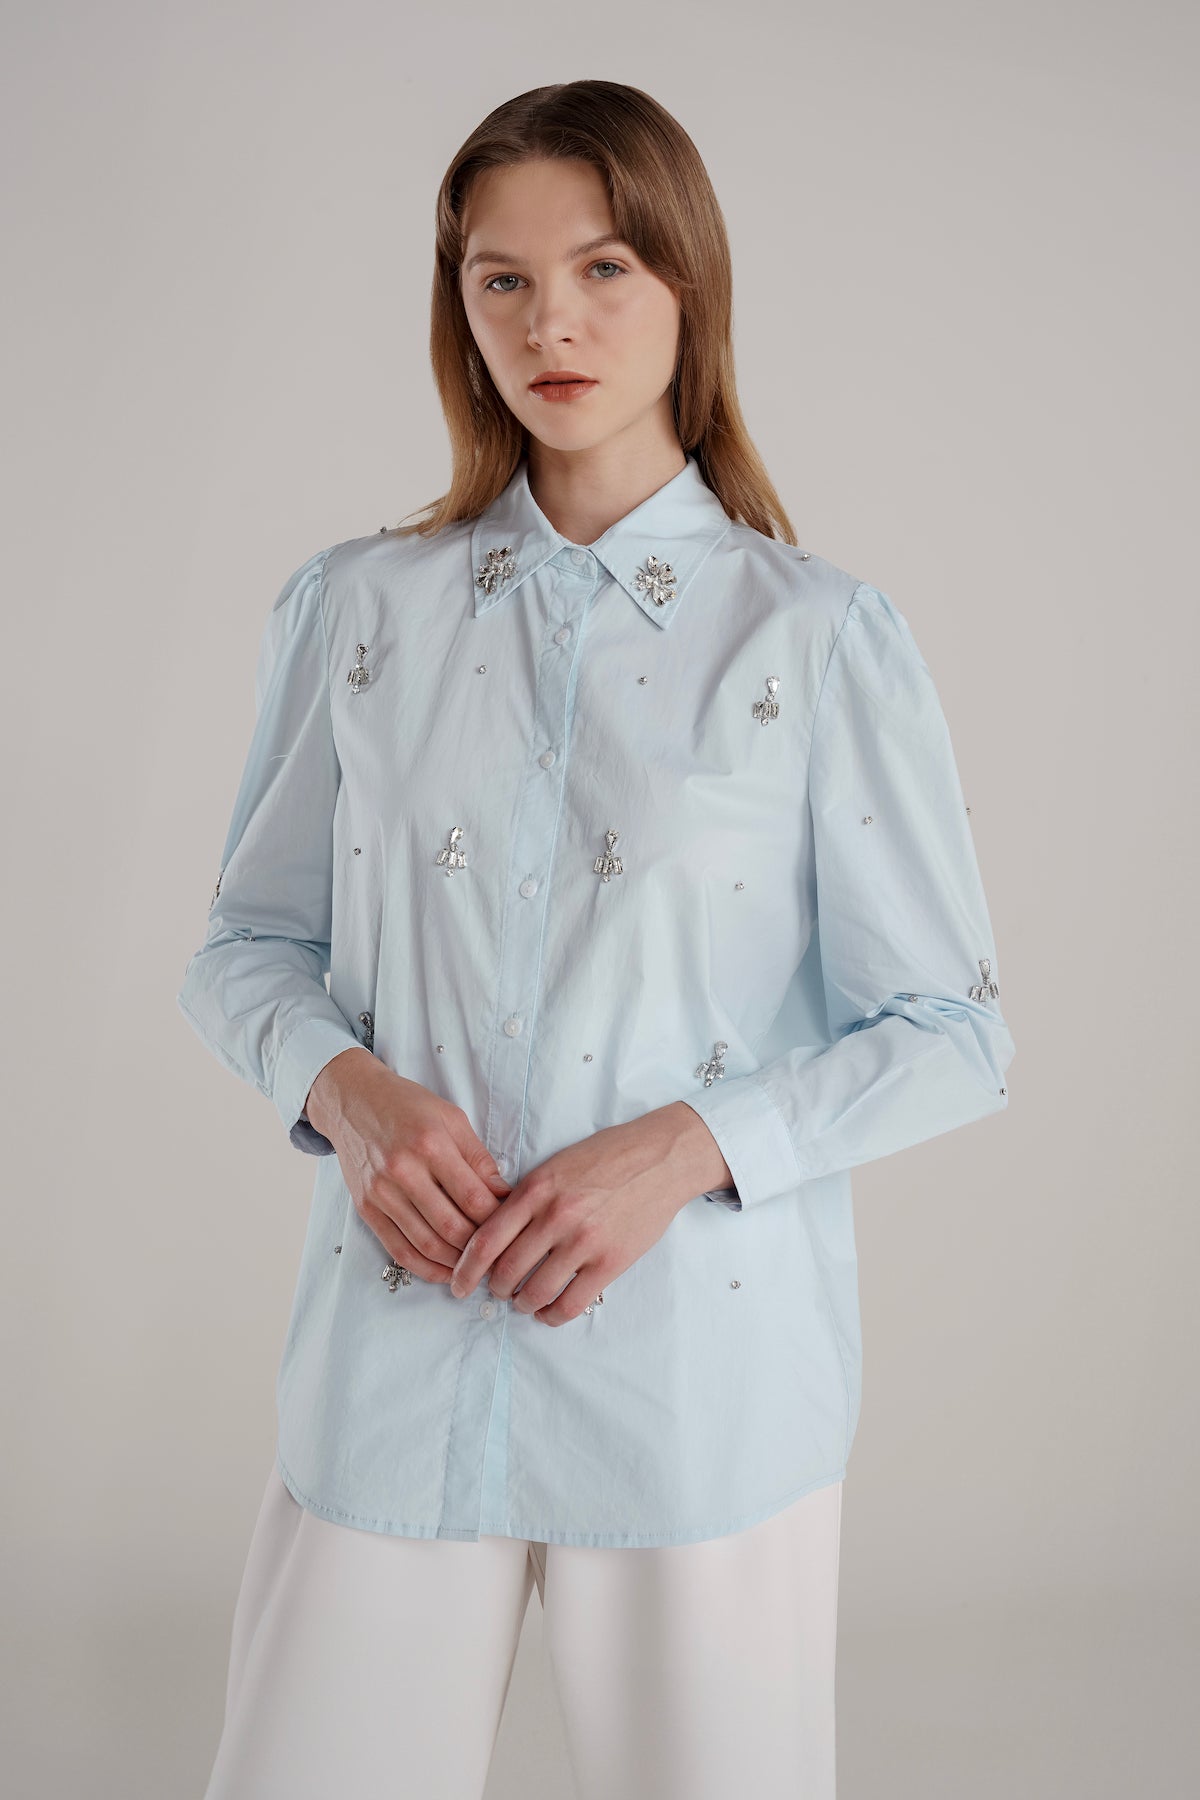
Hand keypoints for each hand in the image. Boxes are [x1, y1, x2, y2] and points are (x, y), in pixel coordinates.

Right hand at [306, 1049, 511, 1283]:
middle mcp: (403, 1170)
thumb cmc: (407, 1106)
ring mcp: (381, 1192)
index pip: (473, 1197)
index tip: (511, 1227)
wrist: (353, 1102)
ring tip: (477, 1265)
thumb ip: (478, 1158)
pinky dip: (425, 1267)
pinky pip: (398, 1249)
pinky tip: (444, 1270)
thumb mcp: (451, 1118)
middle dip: (480, 1247)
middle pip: (451, 1227)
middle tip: (498, 1254)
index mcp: (430, 1144)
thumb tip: (503, 1195)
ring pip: (426, 1244)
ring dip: (456, 1263)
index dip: (497, 1219)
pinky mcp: (366, 1208)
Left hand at [448, 1102, 731, 1324]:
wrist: (659, 1158)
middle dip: (495, 1289)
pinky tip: (548, 1312)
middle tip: (495, 1292)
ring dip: (522, 1304)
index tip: (457, 1284)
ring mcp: (584, 1241)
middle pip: (507, 1270)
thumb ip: (525, 1198)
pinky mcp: (610, 1261)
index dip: (466, 1269)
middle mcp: (555, 1216)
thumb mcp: (556, 1166)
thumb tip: (493, 1234)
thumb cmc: (606, 1158)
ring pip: (535, 1291)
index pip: (486, 1239)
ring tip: (523, 1302)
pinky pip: (571, 1303)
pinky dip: (552, 1315)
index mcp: (536, 1189)